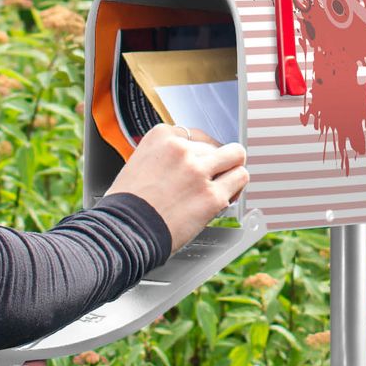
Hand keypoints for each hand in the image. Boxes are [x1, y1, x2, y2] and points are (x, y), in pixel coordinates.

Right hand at [103, 122, 248, 253]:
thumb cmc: (126, 204)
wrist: (125, 231)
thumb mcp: (138, 163)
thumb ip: (162, 157)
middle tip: (210, 177)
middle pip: (214, 146)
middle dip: (214, 162)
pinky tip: (226, 197)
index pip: (195, 135)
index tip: (198, 162)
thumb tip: (182, 162)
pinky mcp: (212, 195)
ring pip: (235, 156)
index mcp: (160, 137)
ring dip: (231, 169)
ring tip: (225, 181)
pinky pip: (239, 179)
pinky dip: (235, 188)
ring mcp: (198, 171)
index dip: (198, 152)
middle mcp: (181, 149)